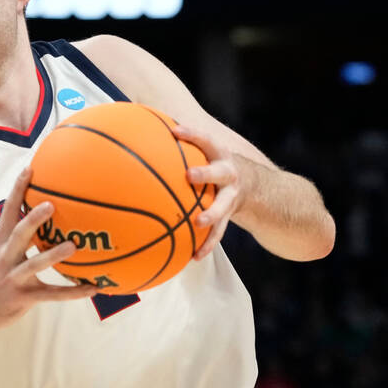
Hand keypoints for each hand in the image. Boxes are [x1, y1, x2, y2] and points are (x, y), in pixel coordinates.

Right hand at [0, 167, 96, 326]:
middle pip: (19, 233)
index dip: (18, 190)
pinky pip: (52, 294)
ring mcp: (13, 278)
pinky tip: (93, 288)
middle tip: (51, 204)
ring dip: (53, 255)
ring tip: (73, 246)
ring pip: (34, 265)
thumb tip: (43, 214)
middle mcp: (5, 257)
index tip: (29, 169)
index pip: (9, 211)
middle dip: (33, 219)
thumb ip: (19, 236)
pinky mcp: (23, 297)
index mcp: (1, 242)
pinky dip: (73, 292)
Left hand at [172, 124, 243, 258]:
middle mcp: (228, 174)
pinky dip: (207, 244)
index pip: (205, 140)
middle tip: (189, 175)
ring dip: (212, 214)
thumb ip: (179, 146)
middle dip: (205, 173)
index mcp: (218, 154)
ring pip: (223, 205)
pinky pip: (219, 232)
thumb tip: (140, 136)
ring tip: (199, 223)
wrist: (247, 184)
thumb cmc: (211, 164)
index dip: (192, 135)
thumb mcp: (202, 151)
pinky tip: (194, 256)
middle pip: (218, 172)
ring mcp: (230, 196)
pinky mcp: (229, 216)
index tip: (175, 131)